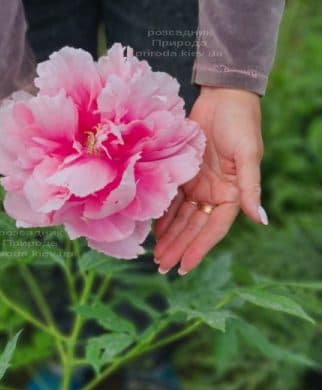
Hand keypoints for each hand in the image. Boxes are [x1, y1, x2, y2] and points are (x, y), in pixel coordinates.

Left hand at [153, 86, 267, 274]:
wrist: (222, 97)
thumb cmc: (240, 123)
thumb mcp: (247, 155)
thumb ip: (251, 188)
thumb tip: (261, 220)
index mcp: (231, 195)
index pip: (213, 229)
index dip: (198, 248)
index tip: (183, 267)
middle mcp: (213, 194)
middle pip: (193, 228)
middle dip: (178, 247)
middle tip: (161, 266)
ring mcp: (197, 186)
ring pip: (181, 218)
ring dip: (169, 236)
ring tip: (156, 255)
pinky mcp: (183, 175)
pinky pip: (171, 201)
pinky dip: (163, 216)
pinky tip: (153, 230)